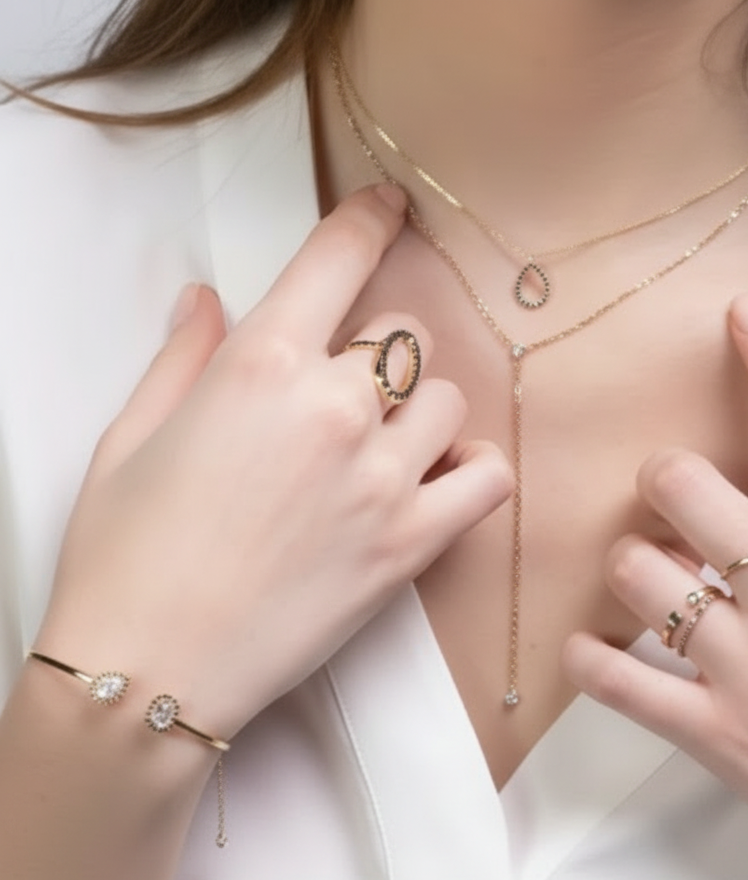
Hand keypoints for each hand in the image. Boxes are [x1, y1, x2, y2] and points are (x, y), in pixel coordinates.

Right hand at [35, 185, 512, 737]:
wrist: (150, 670)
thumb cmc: (125, 554)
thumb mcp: (131, 435)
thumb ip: (183, 356)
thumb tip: (207, 299)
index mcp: (261, 366)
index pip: (337, 259)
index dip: (369, 220)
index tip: (388, 207)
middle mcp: (334, 409)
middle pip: (402, 339)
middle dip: (376, 357)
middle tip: (343, 398)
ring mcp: (383, 479)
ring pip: (447, 402)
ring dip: (420, 413)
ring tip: (382, 448)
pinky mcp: (411, 545)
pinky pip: (487, 479)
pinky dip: (472, 472)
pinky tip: (438, 480)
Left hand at [564, 295, 747, 879]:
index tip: (743, 315)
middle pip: (684, 487)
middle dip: (665, 480)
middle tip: (672, 498)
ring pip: (637, 574)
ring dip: (631, 568)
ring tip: (650, 581)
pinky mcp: (720, 734)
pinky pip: (619, 681)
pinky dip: (591, 660)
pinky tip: (593, 650)